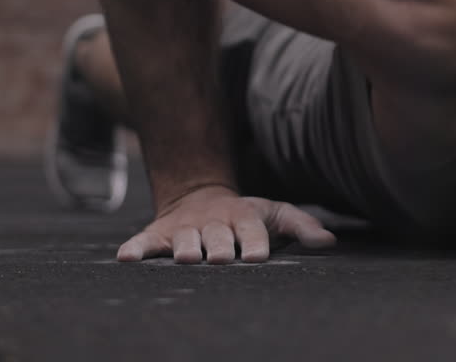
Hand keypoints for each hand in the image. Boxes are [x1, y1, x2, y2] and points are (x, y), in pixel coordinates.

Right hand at [117, 185, 336, 263]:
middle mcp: (214, 222)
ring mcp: (185, 227)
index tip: (257, 257)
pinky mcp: (159, 234)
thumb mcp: (275, 214)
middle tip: (221, 258)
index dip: (254, 242)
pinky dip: (135, 248)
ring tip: (185, 258)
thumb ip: (302, 226)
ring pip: (183, 239)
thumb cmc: (246, 216)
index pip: (252, 229)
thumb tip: (329, 241)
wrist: (200, 197)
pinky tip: (126, 258)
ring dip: (184, 248)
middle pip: (217, 235)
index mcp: (244, 216)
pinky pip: (145, 241)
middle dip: (219, 246)